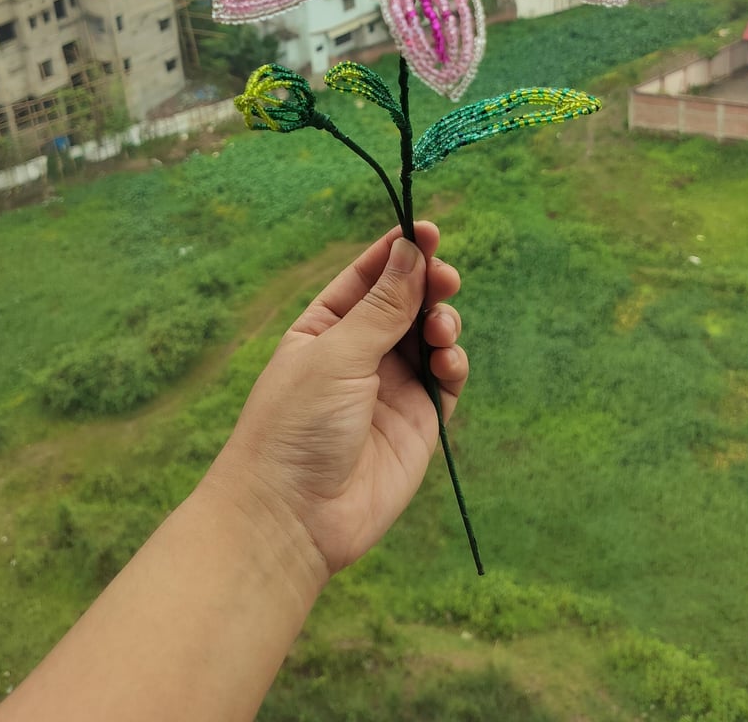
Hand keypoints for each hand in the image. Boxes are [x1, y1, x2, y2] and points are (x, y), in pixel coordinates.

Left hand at [208, 222, 466, 582]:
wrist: (293, 517)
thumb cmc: (296, 426)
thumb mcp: (336, 353)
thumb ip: (382, 306)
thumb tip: (410, 251)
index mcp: (326, 326)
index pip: (369, 276)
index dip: (399, 251)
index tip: (428, 230)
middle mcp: (361, 352)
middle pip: (407, 302)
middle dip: (429, 284)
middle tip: (445, 278)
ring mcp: (392, 387)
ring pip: (431, 336)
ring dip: (442, 323)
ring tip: (439, 330)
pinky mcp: (419, 421)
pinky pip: (446, 379)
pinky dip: (453, 363)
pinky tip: (447, 362)